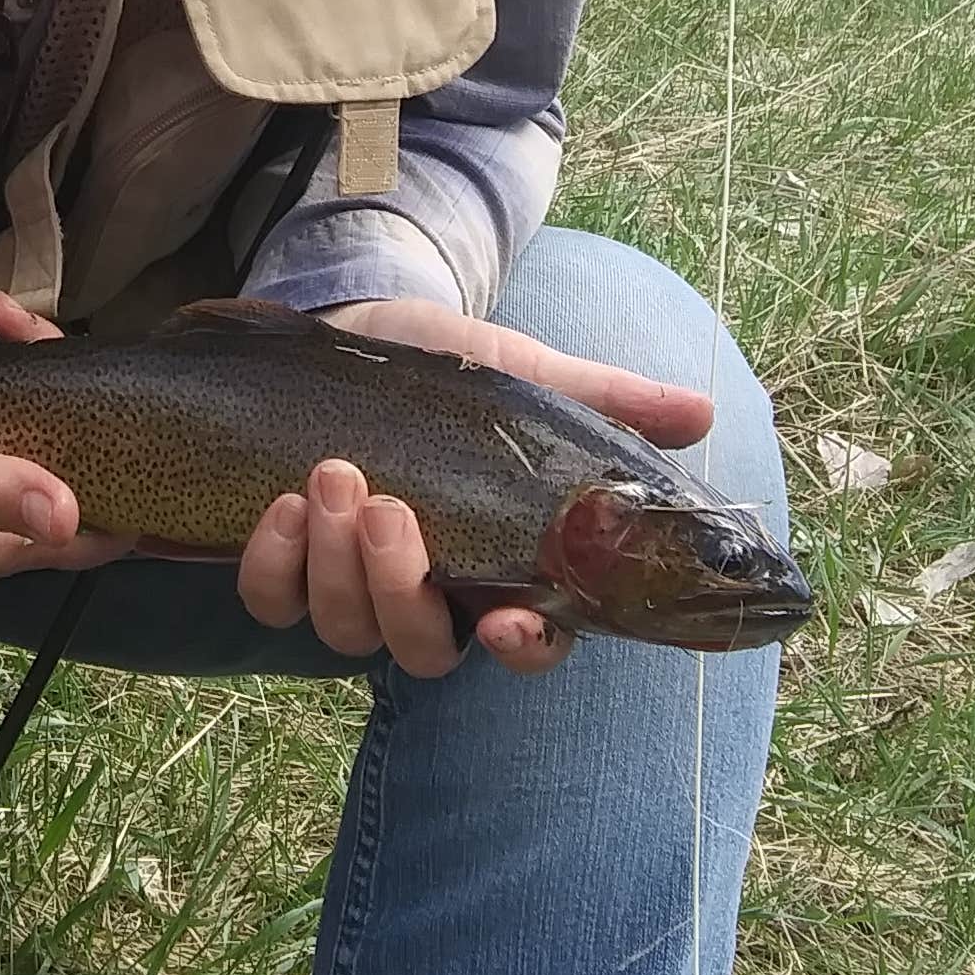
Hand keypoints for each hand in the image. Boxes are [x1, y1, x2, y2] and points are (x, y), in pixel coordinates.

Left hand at [234, 296, 715, 680]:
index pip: (529, 646)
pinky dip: (273, 563)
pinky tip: (283, 505)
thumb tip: (701, 413)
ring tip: (334, 476)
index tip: (505, 621)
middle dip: (397, 589)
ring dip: (336, 565)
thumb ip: (607, 400)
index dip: (522, 649)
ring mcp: (354, 585)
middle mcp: (431, 596)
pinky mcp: (288, 562)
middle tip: (389, 507)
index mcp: (503, 568)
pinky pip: (273, 600)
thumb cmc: (453, 368)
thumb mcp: (530, 376)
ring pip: (344, 629)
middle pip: (420, 650)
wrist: (362, 324)